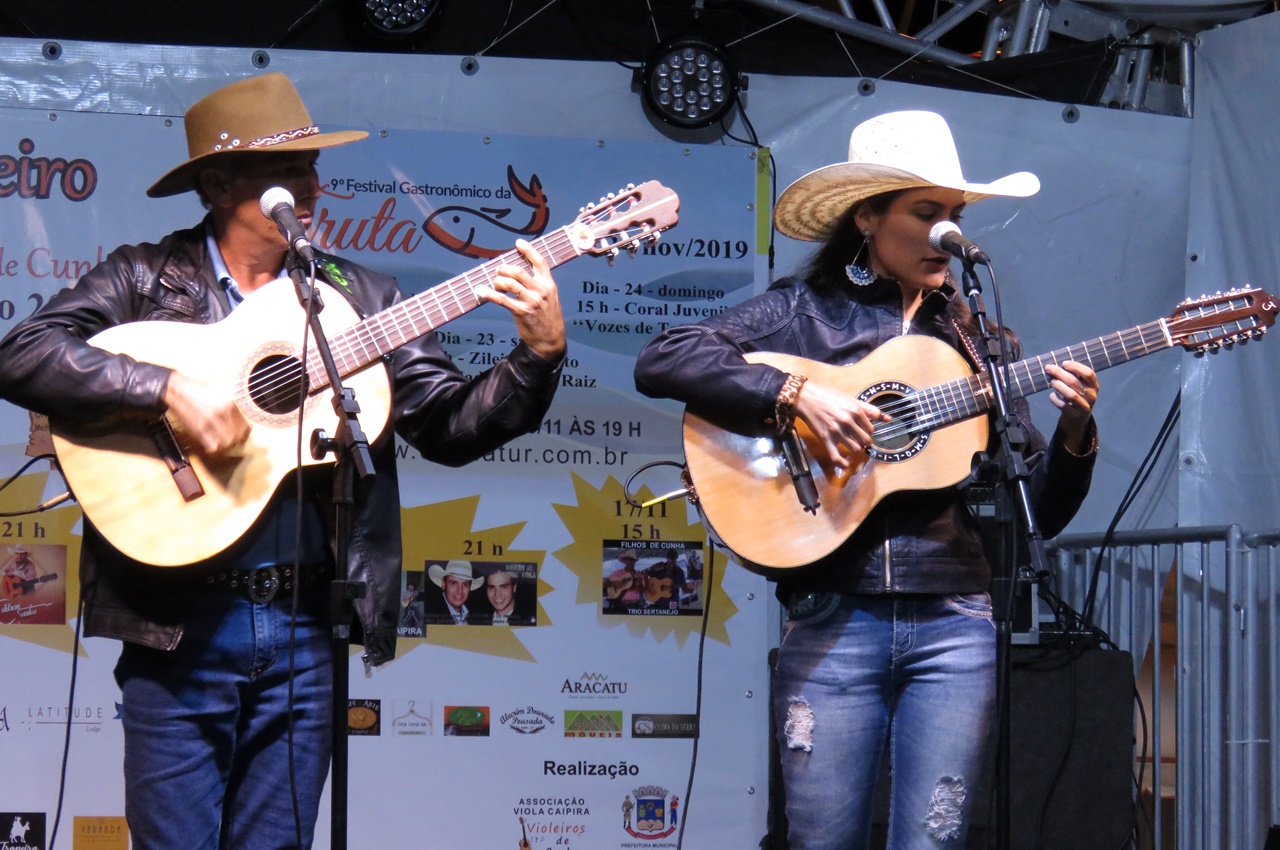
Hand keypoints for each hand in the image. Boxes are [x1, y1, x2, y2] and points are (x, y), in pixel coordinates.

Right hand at [163, 372, 249, 455]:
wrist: (177, 390)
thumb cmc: (199, 390)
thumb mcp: (221, 393)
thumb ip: (231, 406)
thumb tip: (240, 419)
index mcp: (230, 404)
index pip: (244, 427)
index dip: (244, 434)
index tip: (242, 435)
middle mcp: (222, 413)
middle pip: (237, 436)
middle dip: (236, 441)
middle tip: (232, 441)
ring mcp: (210, 422)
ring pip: (227, 443)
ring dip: (226, 446)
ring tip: (223, 443)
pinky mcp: (198, 429)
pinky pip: (212, 446)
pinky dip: (214, 448)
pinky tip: (212, 444)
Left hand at [476, 239, 565, 360]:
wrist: (550, 340)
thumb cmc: (548, 317)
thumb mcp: (550, 298)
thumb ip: (539, 285)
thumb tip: (519, 272)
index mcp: (549, 284)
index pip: (540, 262)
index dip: (529, 250)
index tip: (518, 243)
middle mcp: (541, 290)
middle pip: (519, 271)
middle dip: (504, 269)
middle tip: (498, 272)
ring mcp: (531, 301)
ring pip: (509, 283)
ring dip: (498, 281)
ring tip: (495, 285)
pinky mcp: (522, 312)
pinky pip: (502, 299)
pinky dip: (489, 294)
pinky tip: (481, 291)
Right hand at [791, 380, 889, 470]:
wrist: (806, 398)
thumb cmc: (828, 396)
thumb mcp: (850, 399)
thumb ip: (870, 409)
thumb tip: (888, 418)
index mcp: (856, 410)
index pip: (871, 429)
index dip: (868, 431)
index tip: (862, 430)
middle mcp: (848, 421)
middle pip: (865, 441)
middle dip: (864, 441)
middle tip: (858, 438)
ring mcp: (837, 431)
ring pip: (855, 449)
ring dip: (855, 449)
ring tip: (850, 444)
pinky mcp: (826, 439)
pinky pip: (836, 457)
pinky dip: (842, 463)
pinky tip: (845, 463)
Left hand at [1046, 360, 1098, 451]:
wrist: (1077, 420)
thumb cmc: (1077, 398)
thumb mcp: (1080, 387)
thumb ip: (1073, 377)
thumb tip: (1055, 366)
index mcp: (1094, 386)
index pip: (1089, 373)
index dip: (1076, 367)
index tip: (1064, 363)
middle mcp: (1091, 396)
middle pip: (1075, 382)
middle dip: (1060, 373)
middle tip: (1049, 368)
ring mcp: (1084, 406)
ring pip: (1070, 394)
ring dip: (1058, 385)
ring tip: (1052, 382)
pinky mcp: (1074, 414)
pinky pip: (1062, 405)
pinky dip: (1055, 398)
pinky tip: (1052, 395)